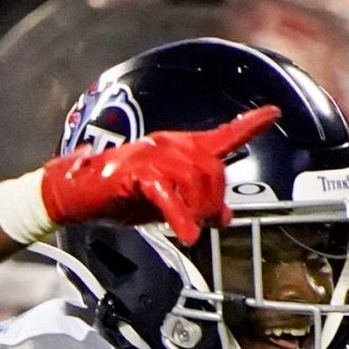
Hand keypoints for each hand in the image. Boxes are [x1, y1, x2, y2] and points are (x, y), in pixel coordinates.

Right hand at [38, 106, 278, 241]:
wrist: (75, 195)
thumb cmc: (117, 197)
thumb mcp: (166, 204)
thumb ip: (196, 205)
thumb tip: (225, 216)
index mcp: (178, 148)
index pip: (221, 135)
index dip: (249, 124)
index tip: (273, 113)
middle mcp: (169, 145)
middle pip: (214, 168)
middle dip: (216, 200)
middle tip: (207, 223)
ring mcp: (151, 156)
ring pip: (196, 180)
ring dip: (199, 210)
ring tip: (189, 227)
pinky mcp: (135, 174)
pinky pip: (169, 195)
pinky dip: (180, 217)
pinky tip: (185, 235)